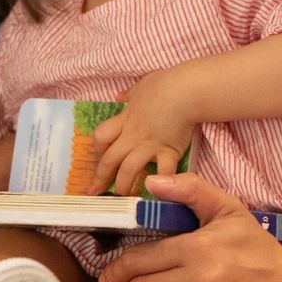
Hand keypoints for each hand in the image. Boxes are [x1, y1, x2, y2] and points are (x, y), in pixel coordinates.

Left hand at [88, 73, 195, 195]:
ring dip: (123, 186)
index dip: (97, 149)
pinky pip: (162, 172)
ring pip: (128, 170)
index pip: (101, 137)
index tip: (98, 157)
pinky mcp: (169, 151)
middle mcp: (133, 135)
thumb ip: (130, 95)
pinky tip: (157, 197)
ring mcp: (149, 145)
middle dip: (101, 177)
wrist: (187, 89)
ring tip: (122, 198)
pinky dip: (160, 185)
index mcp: (125, 119)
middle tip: (94, 192)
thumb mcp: (142, 85)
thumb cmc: (166, 83)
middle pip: (109, 159)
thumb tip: (121, 96)